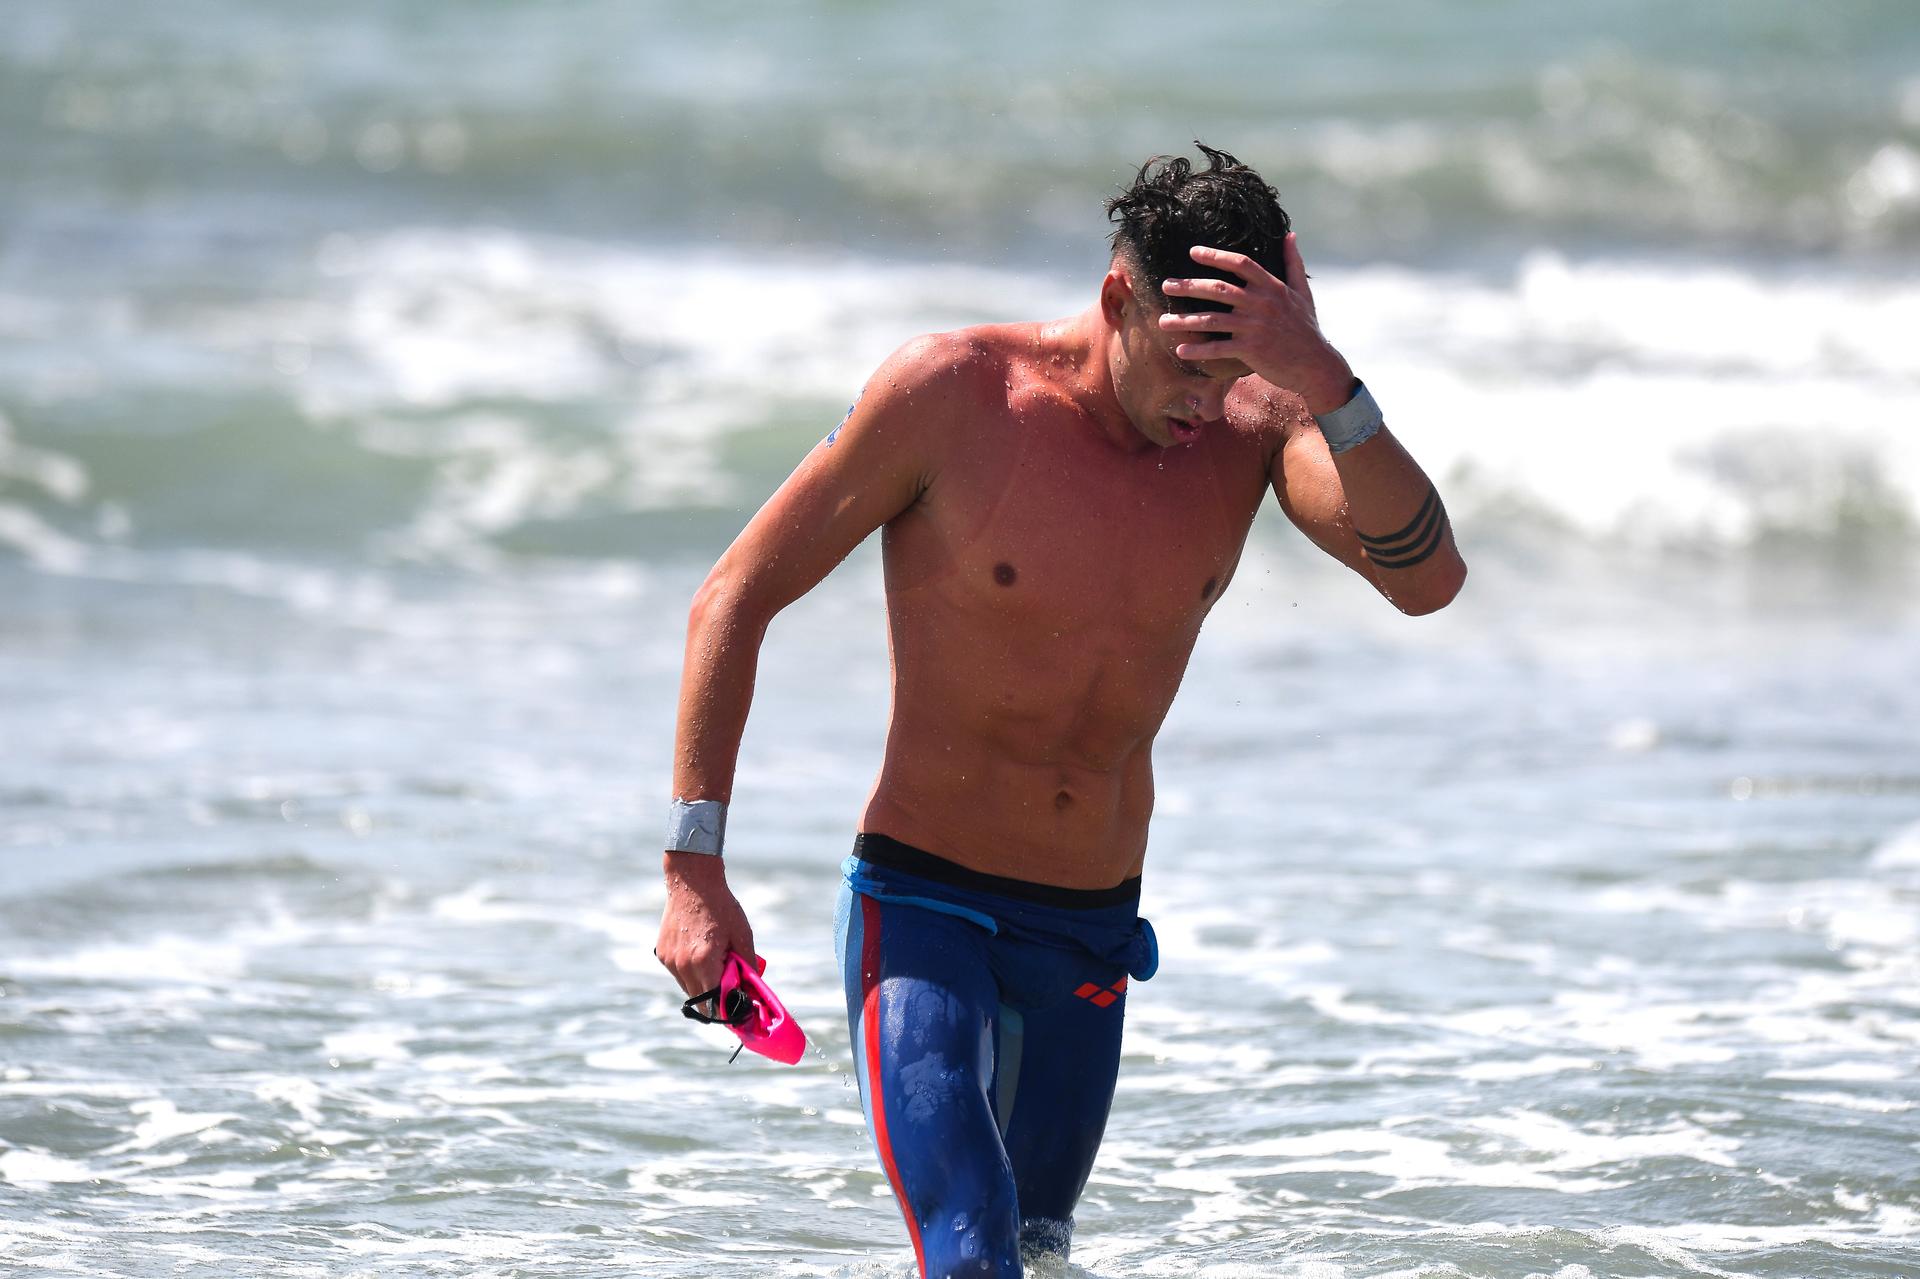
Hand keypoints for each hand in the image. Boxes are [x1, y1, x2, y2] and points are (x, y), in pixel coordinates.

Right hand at [655, 852, 755, 999]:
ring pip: (689, 989)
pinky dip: (692, 973)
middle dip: (718, 1001)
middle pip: (701, 1001)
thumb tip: (753, 987)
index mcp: (704, 961)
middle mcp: (683, 965)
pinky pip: (679, 975)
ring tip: (717, 966)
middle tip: (732, 992)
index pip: (716, 1002)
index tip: (740, 1010)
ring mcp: (670, 961)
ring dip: (704, 987)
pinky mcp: (662, 954)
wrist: (692, 882)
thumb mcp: (742, 934)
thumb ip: (747, 964)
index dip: (729, 1009)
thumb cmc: (721, 906)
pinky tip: (701, 954)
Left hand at [1157, 233, 1355, 414]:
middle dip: (1189, 286)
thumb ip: (1293, 263)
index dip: (1216, 256)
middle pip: (1218, 289)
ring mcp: (1255, 326)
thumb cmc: (1306, 328)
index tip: (1193, 252)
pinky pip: (1219, 349)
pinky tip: (1180, 350)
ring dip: (1184, 321)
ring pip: (1212, 319)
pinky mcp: (1251, 349)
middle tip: (1166, 285)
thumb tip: (1290, 235)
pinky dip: (1199, 350)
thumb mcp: (1302, 292)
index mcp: (1272, 287)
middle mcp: (1261, 303)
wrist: (1315, 365)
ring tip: (1161, 322)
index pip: (1241, 263)